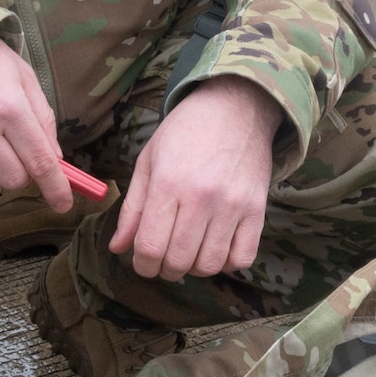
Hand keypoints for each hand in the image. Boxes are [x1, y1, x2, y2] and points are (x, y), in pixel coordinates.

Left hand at [110, 76, 281, 280]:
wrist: (235, 107)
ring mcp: (232, 205)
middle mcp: (201, 198)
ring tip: (189, 252)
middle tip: (164, 258)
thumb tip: (118, 248)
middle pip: (178, 261)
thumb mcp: (149, 162)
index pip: (150, 247)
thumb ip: (133, 208)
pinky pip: (242, 257)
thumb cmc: (185, 132)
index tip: (143, 261)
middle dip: (164, 269)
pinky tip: (216, 247)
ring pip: (209, 265)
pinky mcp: (257, 209)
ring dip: (194, 268)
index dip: (142, 265)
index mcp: (168, 184)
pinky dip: (226, 263)